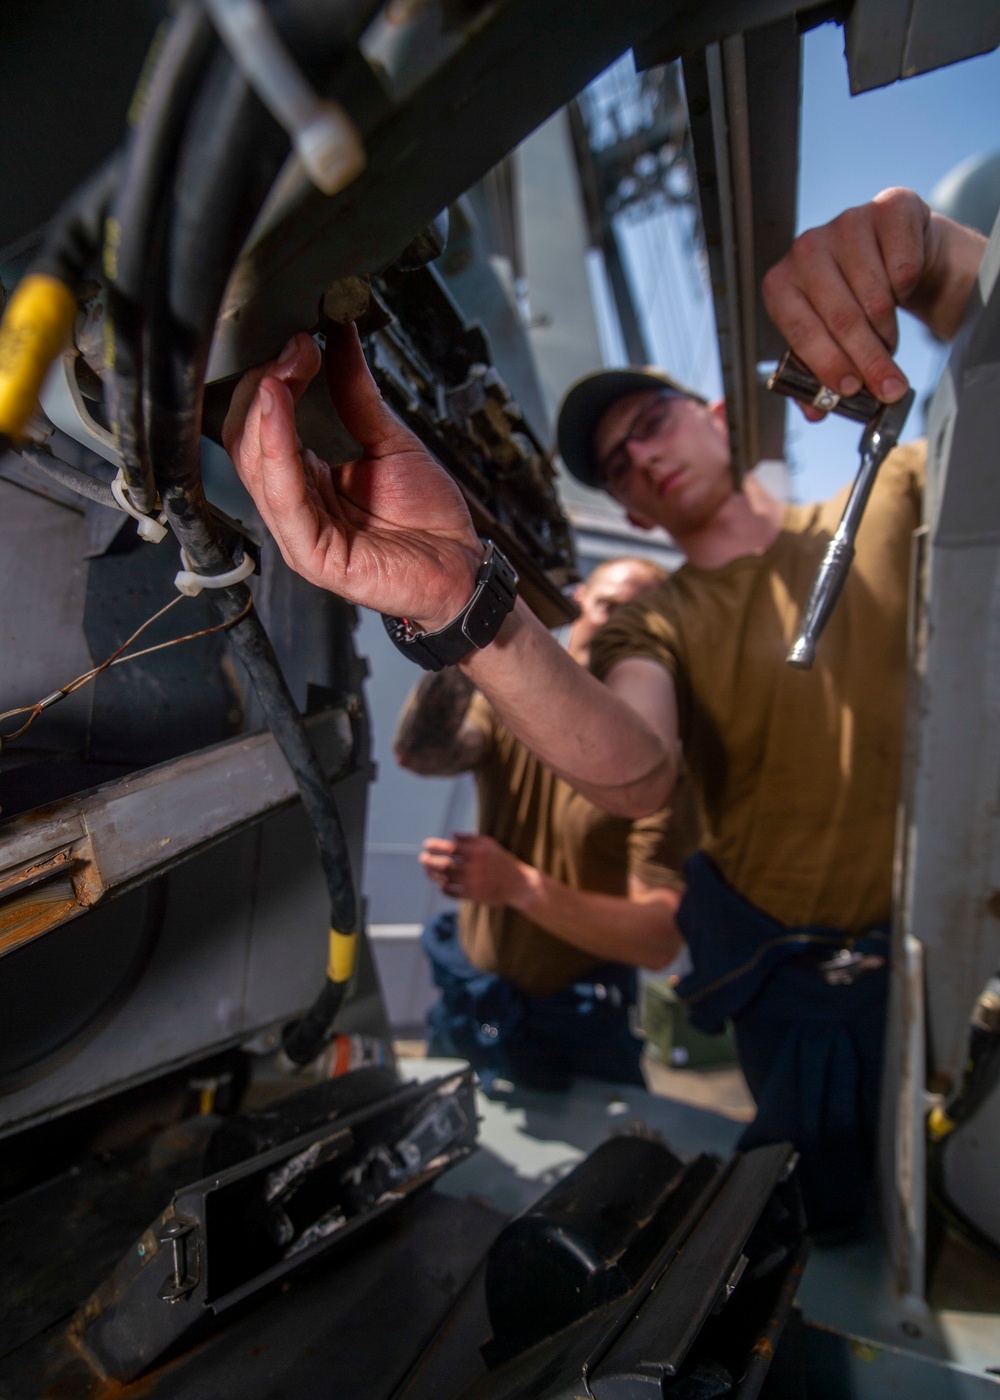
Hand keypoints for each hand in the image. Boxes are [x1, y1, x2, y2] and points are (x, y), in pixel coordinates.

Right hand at [223, 324, 482, 629]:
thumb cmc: (430, 521)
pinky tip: (280, 412)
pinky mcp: (311, 554)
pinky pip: (283, 498)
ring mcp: (298, 532)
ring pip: (256, 466)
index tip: (299, 342)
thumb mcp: (391, 442)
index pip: (263, 426)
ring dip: (265, 412)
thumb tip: (340, 339)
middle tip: (294, 351)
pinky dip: (277, 450)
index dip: (274, 379)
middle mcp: (295, 505)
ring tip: (282, 371)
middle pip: (247, 442)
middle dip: (265, 387)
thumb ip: (357, 395)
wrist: (461, 567)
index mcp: (306, 480)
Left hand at [419, 834, 532, 906]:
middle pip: (444, 864)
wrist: (519, 884)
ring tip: (428, 870)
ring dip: (433, 874)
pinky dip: (443, 888)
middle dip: (428, 861)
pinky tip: (441, 883)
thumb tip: (452, 835)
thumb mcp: (489, 845)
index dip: (435, 846)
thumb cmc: (502, 861)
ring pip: (445, 879)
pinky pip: (452, 893)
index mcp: (478, 852)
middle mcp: (475, 867)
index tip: (426, 845)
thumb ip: (470, 839)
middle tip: (422, 858)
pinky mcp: (474, 896)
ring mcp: (474, 882)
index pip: (450, 848)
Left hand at [762, 187, 984, 414]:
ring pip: (874, 296)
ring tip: (887, 338)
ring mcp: (846, 223)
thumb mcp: (829, 340)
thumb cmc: (854, 304)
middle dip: (868, 361)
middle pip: (841, 318)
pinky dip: (908, 289)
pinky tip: (902, 292)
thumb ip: (816, 377)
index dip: (828, 364)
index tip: (851, 390)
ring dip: (887, 330)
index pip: (801, 331)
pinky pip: (903, 265)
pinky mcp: (888, 209)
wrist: (899, 258)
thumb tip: (815, 411)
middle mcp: (807, 248)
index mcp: (781, 283)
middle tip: (888, 388)